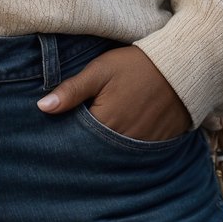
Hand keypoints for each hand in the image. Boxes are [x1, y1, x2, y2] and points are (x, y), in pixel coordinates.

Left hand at [36, 45, 191, 141]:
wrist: (180, 67)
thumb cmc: (136, 65)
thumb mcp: (100, 70)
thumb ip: (72, 90)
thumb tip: (42, 107)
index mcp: (106, 122)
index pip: (75, 140)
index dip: (65, 136)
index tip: (55, 134)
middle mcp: (123, 142)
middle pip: (94, 152)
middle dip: (82, 147)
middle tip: (72, 138)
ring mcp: (141, 147)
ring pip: (112, 156)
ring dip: (101, 151)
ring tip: (93, 140)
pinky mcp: (156, 147)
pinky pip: (132, 156)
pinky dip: (122, 151)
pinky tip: (115, 141)